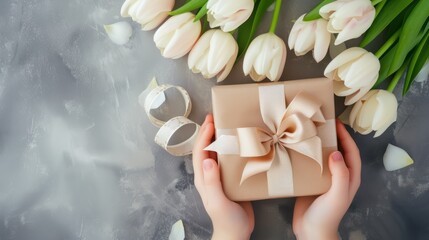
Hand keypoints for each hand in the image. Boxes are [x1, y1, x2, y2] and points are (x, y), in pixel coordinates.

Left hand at [193, 114, 253, 239]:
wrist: (236, 233)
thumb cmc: (226, 219)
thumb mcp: (218, 201)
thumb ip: (212, 182)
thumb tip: (207, 161)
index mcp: (203, 179)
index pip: (200, 153)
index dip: (203, 136)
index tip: (210, 122)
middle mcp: (209, 175)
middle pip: (206, 149)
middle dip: (208, 132)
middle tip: (215, 117)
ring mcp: (220, 177)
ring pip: (216, 153)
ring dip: (218, 138)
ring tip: (225, 125)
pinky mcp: (231, 180)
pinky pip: (228, 160)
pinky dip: (230, 149)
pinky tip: (238, 143)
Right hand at [292, 120, 361, 239]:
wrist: (310, 231)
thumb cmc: (327, 215)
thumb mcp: (338, 194)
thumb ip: (340, 174)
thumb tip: (336, 152)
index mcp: (349, 178)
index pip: (351, 152)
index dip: (346, 137)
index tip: (337, 123)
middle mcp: (338, 176)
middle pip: (338, 151)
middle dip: (333, 137)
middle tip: (322, 124)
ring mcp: (324, 179)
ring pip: (323, 156)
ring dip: (318, 144)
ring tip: (308, 132)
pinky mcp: (311, 182)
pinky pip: (310, 165)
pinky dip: (306, 155)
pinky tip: (297, 149)